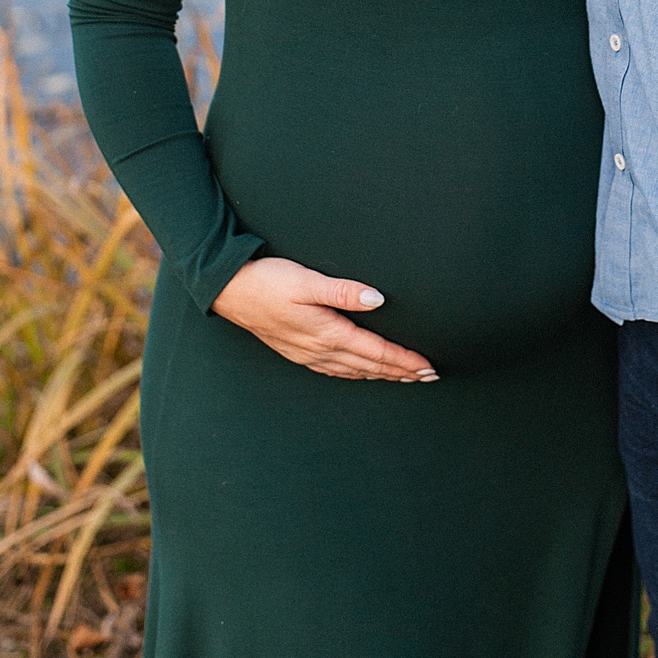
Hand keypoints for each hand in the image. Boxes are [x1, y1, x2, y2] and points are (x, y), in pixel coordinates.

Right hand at [211, 257, 436, 382]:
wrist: (228, 290)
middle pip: (370, 366)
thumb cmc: (266, 281)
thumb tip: (378, 300)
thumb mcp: (305, 280)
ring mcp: (308, 354)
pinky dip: (356, 374)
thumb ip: (342, 291)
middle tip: (429, 378)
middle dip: (401, 372)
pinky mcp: (297, 351)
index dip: (405, 359)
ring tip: (404, 378)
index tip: (429, 366)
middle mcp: (320, 350)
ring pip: (354, 371)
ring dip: (382, 375)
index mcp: (327, 333)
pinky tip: (360, 373)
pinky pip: (336, 371)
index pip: (376, 351)